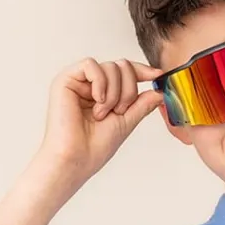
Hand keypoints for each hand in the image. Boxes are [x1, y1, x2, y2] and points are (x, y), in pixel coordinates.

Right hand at [35, 55, 164, 184]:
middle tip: (118, 112)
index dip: (142, 71)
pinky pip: (91, 64)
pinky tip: (97, 100)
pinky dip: (100, 83)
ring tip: (101, 114)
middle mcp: (90, 85)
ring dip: (114, 93)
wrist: (77, 159)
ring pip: (109, 66)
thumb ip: (141, 105)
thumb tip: (159, 91)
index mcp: (103, 93)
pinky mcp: (65, 79)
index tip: (157, 75)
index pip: (125, 72)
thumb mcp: (126, 122)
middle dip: (127, 90)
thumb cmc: (95, 147)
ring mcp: (77, 81)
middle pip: (121, 66)